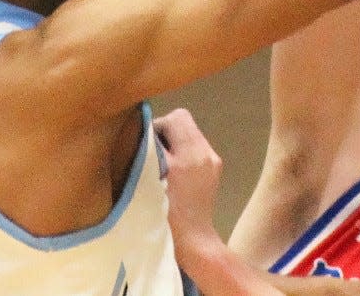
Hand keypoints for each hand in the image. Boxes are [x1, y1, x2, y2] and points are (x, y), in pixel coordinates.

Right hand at [154, 108, 223, 253]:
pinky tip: (175, 176)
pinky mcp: (214, 171)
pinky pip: (196, 150)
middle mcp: (206, 151)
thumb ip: (150, 150)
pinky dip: (184, 155)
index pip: (177, 117)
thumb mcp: (152, 178)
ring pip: (190, 136)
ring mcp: (213, 161)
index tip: (147, 144)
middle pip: (185, 123)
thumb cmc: (167, 212)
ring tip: (163, 167)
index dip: (158, 126)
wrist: (193, 241)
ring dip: (174, 145)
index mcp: (192, 151)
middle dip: (166, 134)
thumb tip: (144, 130)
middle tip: (153, 154)